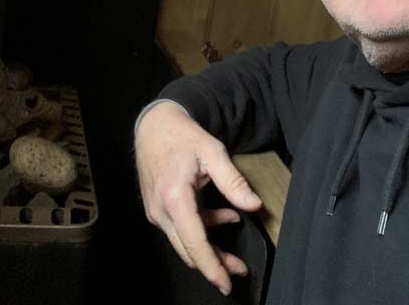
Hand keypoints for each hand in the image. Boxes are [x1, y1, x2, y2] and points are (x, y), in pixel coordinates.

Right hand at [135, 101, 262, 295]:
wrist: (154, 126)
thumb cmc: (183, 136)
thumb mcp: (213, 152)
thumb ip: (233, 181)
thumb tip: (254, 205)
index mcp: (174, 197)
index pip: (194, 242)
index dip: (212, 266)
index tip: (226, 283)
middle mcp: (161, 210)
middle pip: (189, 249)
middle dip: (214, 263)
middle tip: (239, 270)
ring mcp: (155, 212)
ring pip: (184, 242)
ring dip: (209, 247)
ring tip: (234, 249)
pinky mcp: (156, 209)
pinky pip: (179, 229)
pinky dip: (200, 230)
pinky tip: (222, 217)